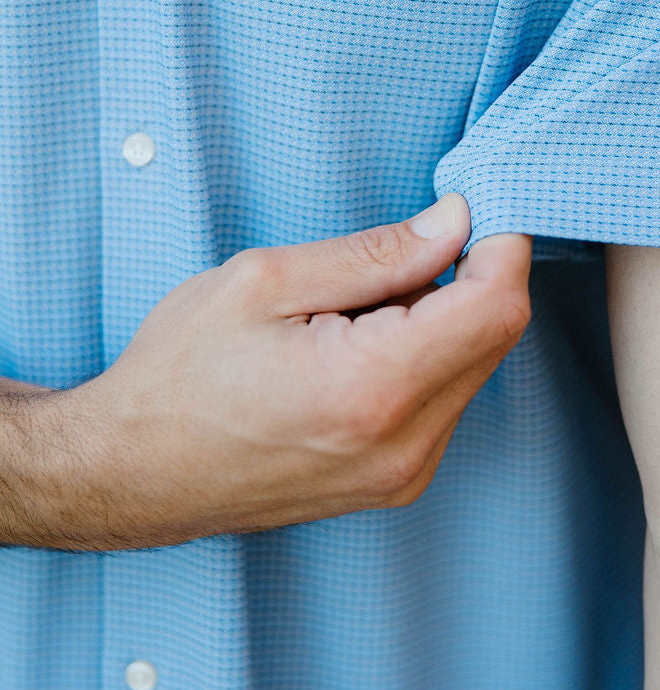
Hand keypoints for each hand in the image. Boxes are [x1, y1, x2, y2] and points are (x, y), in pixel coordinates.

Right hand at [2, 196, 531, 549]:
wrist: (130, 472)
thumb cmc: (179, 375)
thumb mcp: (266, 281)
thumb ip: (378, 253)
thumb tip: (456, 222)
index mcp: (372, 386)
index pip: (496, 306)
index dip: (500, 243)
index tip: (476, 207)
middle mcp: (404, 444)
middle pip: (496, 335)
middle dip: (466, 276)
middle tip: (398, 252)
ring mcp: (404, 473)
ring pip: (475, 366)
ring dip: (442, 320)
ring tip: (354, 312)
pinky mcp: (398, 482)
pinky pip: (446, 400)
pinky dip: (424, 358)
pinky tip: (358, 350)